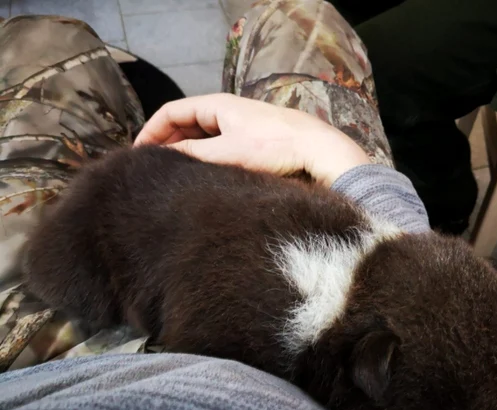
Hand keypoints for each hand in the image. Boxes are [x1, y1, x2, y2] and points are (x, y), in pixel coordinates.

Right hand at [134, 94, 369, 186]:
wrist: (319, 151)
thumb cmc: (276, 147)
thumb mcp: (227, 153)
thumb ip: (193, 155)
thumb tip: (164, 160)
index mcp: (217, 105)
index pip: (172, 112)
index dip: (151, 131)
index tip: (139, 154)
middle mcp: (228, 112)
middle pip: (186, 124)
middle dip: (168, 144)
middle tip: (155, 169)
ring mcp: (242, 126)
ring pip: (204, 137)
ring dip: (188, 153)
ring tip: (176, 176)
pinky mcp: (255, 142)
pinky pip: (221, 147)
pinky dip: (208, 158)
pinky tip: (205, 177)